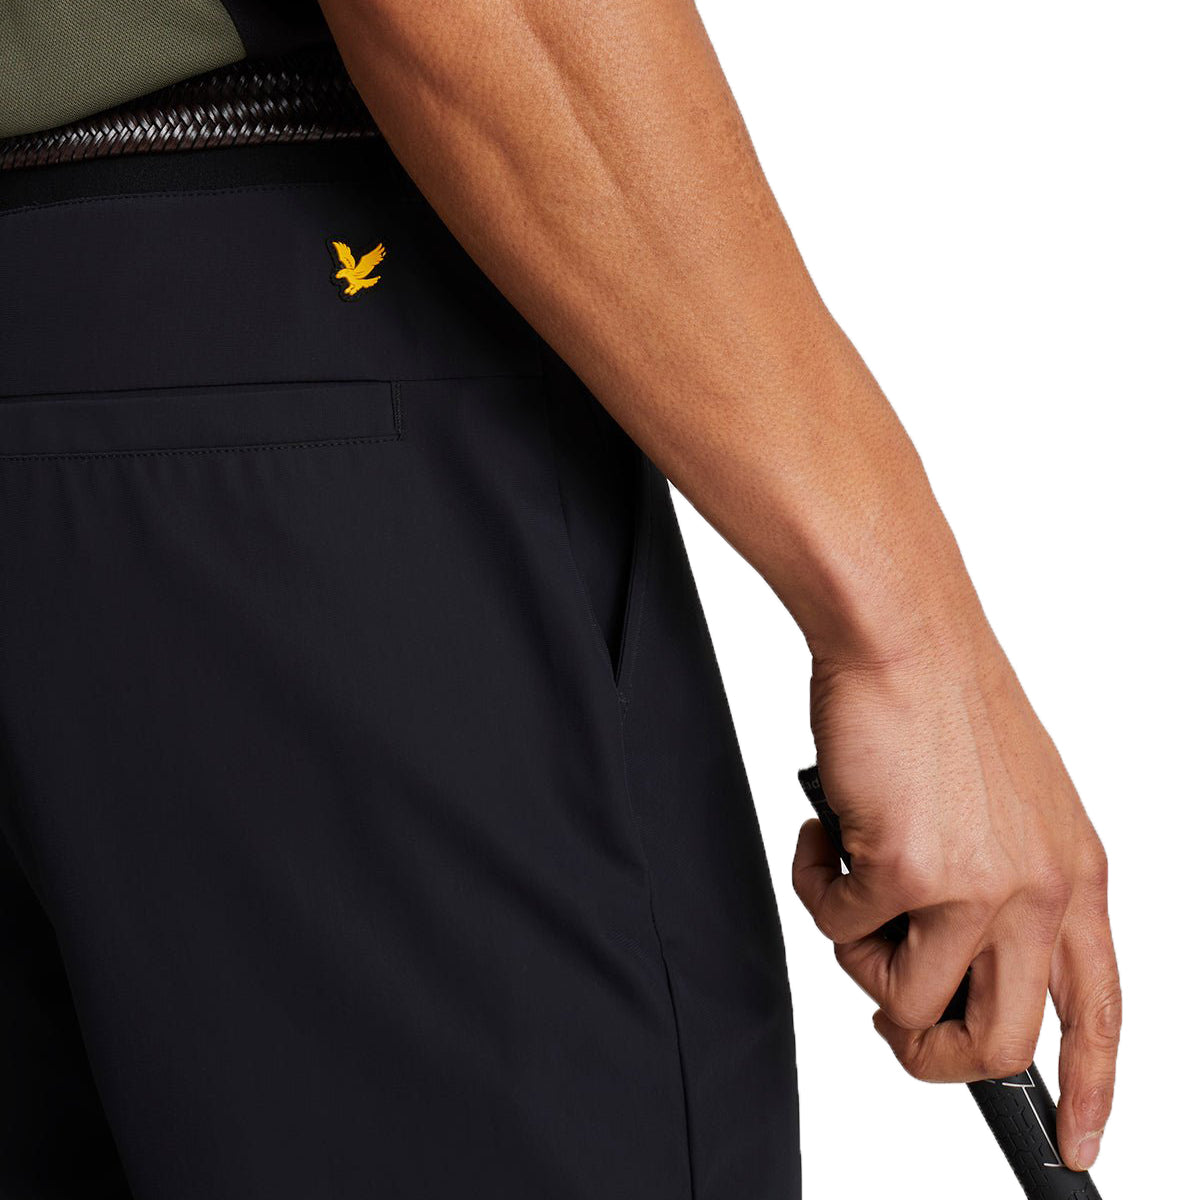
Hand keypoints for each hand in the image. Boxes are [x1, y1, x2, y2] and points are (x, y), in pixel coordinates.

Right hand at [792, 627, 1120, 1171]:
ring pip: (904, 1000)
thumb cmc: (943, 704)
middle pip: (995, 1044)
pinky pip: (838, 931)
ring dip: (858, 953)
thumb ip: (1001, 886)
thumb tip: (944, 960)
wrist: (904, 632)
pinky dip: (817, 887)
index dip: (1090, 1091)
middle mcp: (1037, 892)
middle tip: (886, 1013)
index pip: (1098, 1011)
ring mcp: (974, 887)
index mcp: (1075, 874)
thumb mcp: (1008, 803)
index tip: (1077, 1144)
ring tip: (848, 881)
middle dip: (925, 1051)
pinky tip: (825, 833)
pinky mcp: (905, 870)